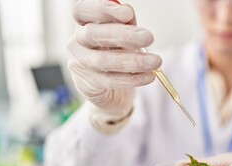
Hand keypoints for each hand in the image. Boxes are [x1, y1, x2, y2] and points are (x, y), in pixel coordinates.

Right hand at [67, 0, 161, 118]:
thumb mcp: (122, 36)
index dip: (102, 9)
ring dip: (133, 61)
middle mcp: (77, 42)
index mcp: (83, 24)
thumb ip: (124, 24)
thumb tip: (128, 14)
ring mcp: (80, 65)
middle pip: (93, 34)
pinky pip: (111, 80)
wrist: (111, 91)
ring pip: (103, 61)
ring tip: (155, 61)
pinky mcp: (88, 85)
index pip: (83, 11)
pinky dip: (133, 78)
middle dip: (123, 35)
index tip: (127, 13)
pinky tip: (149, 76)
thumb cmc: (116, 56)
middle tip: (148, 37)